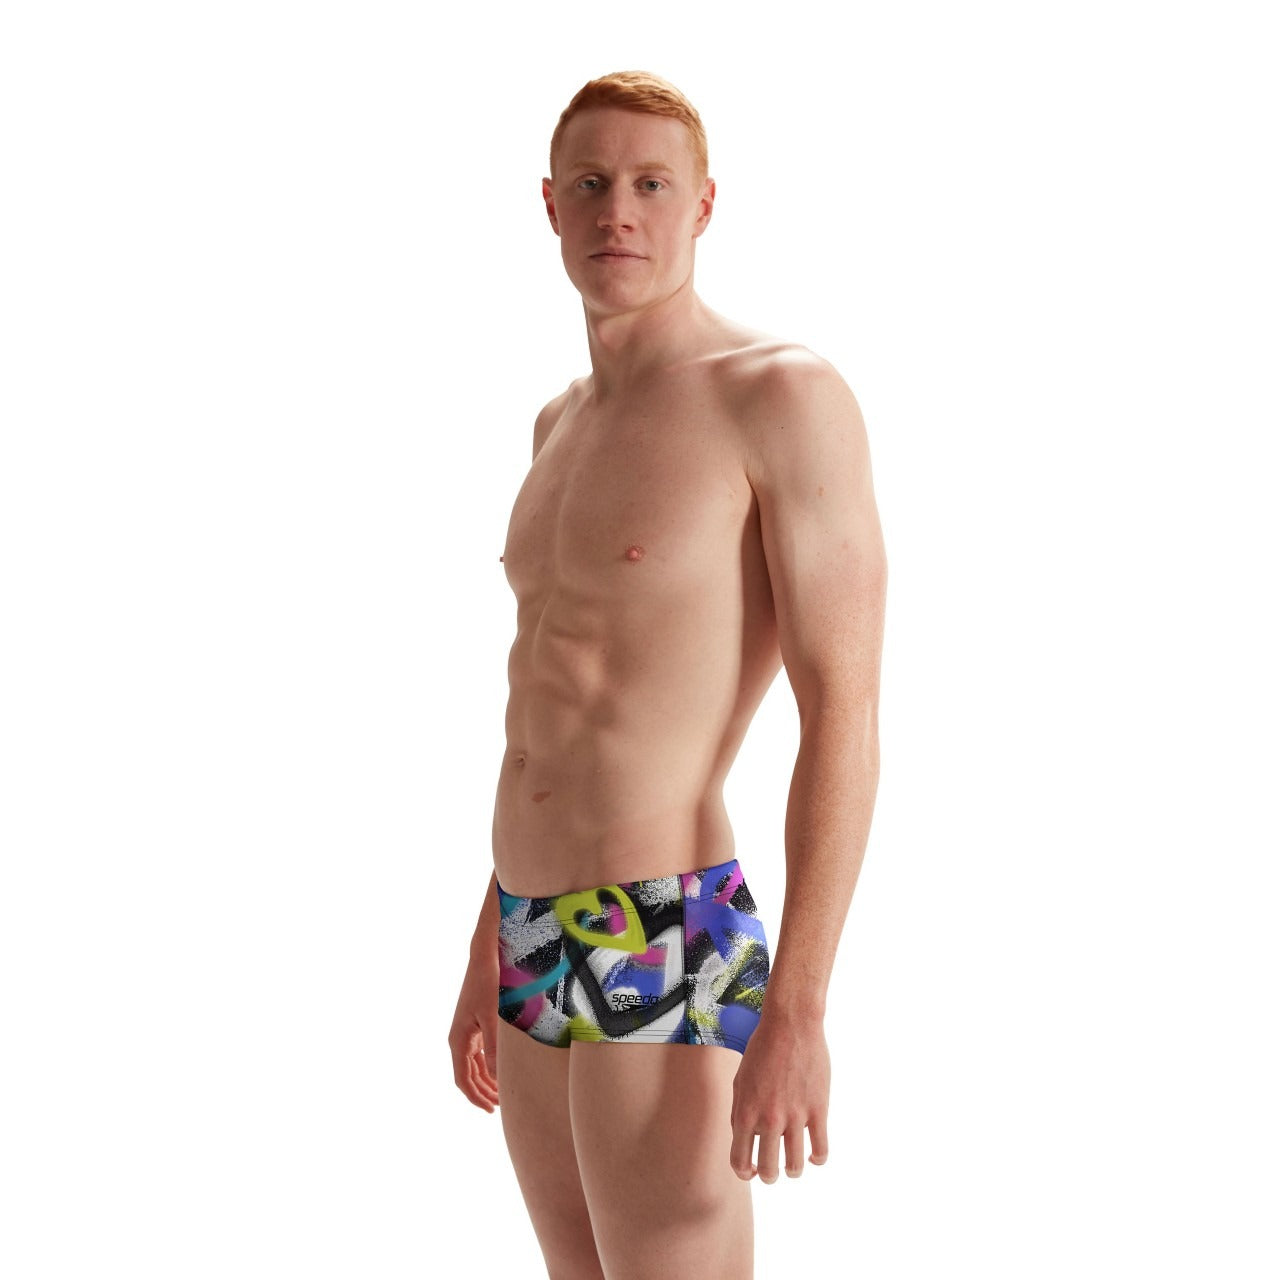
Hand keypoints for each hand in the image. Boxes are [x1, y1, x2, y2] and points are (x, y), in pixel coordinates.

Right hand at [448, 951, 499, 1111]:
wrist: (483, 959)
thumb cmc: (487, 984)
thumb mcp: (492, 1016)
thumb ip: (493, 1046)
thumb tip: (495, 1075)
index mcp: (458, 1040)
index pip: (463, 1078)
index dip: (476, 1096)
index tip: (490, 1109)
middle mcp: (459, 1039)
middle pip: (467, 1075)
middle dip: (482, 1092)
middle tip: (500, 1107)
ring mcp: (466, 1032)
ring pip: (473, 1066)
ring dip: (485, 1081)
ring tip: (501, 1094)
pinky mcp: (474, 1025)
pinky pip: (478, 1053)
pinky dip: (487, 1066)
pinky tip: (499, 1071)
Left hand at [729, 1014, 829, 1181]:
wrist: (791, 1025)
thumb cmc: (762, 1049)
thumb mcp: (740, 1080)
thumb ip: (740, 1112)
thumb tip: (745, 1139)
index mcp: (745, 1112)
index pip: (740, 1160)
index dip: (745, 1172)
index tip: (752, 1171)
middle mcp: (769, 1119)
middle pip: (769, 1170)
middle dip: (769, 1176)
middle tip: (772, 1171)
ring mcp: (795, 1117)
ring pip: (795, 1166)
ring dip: (792, 1171)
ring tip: (793, 1167)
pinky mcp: (818, 1110)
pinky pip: (821, 1150)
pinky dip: (817, 1160)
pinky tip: (814, 1156)